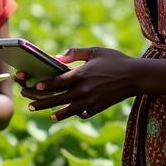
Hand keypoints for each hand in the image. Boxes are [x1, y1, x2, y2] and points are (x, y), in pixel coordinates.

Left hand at [20, 46, 137, 120]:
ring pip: (69, 110)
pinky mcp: (99, 107)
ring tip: (46, 114)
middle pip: (59, 98)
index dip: (45, 85)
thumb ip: (75, 53)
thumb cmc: (115, 60)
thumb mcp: (95, 51)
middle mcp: (85, 89)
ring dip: (55, 112)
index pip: (59, 82)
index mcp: (82, 74)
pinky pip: (83, 114)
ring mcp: (92, 100)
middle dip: (42, 102)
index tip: (34, 87)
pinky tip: (65, 115)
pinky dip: (74, 115)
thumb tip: (57, 58)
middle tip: (29, 104)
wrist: (136, 76)